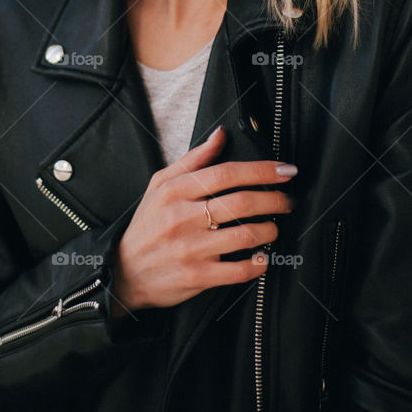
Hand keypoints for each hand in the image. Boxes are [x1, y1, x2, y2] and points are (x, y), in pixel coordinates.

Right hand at [110, 125, 296, 313]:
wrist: (124, 271)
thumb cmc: (148, 225)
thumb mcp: (160, 185)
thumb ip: (193, 160)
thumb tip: (220, 135)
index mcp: (175, 191)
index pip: (226, 173)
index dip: (261, 170)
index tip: (284, 171)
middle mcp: (183, 217)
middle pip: (242, 202)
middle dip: (274, 199)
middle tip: (288, 200)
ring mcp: (191, 248)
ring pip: (245, 236)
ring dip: (270, 230)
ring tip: (274, 228)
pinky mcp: (197, 276)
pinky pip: (239, 270)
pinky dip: (258, 263)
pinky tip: (262, 257)